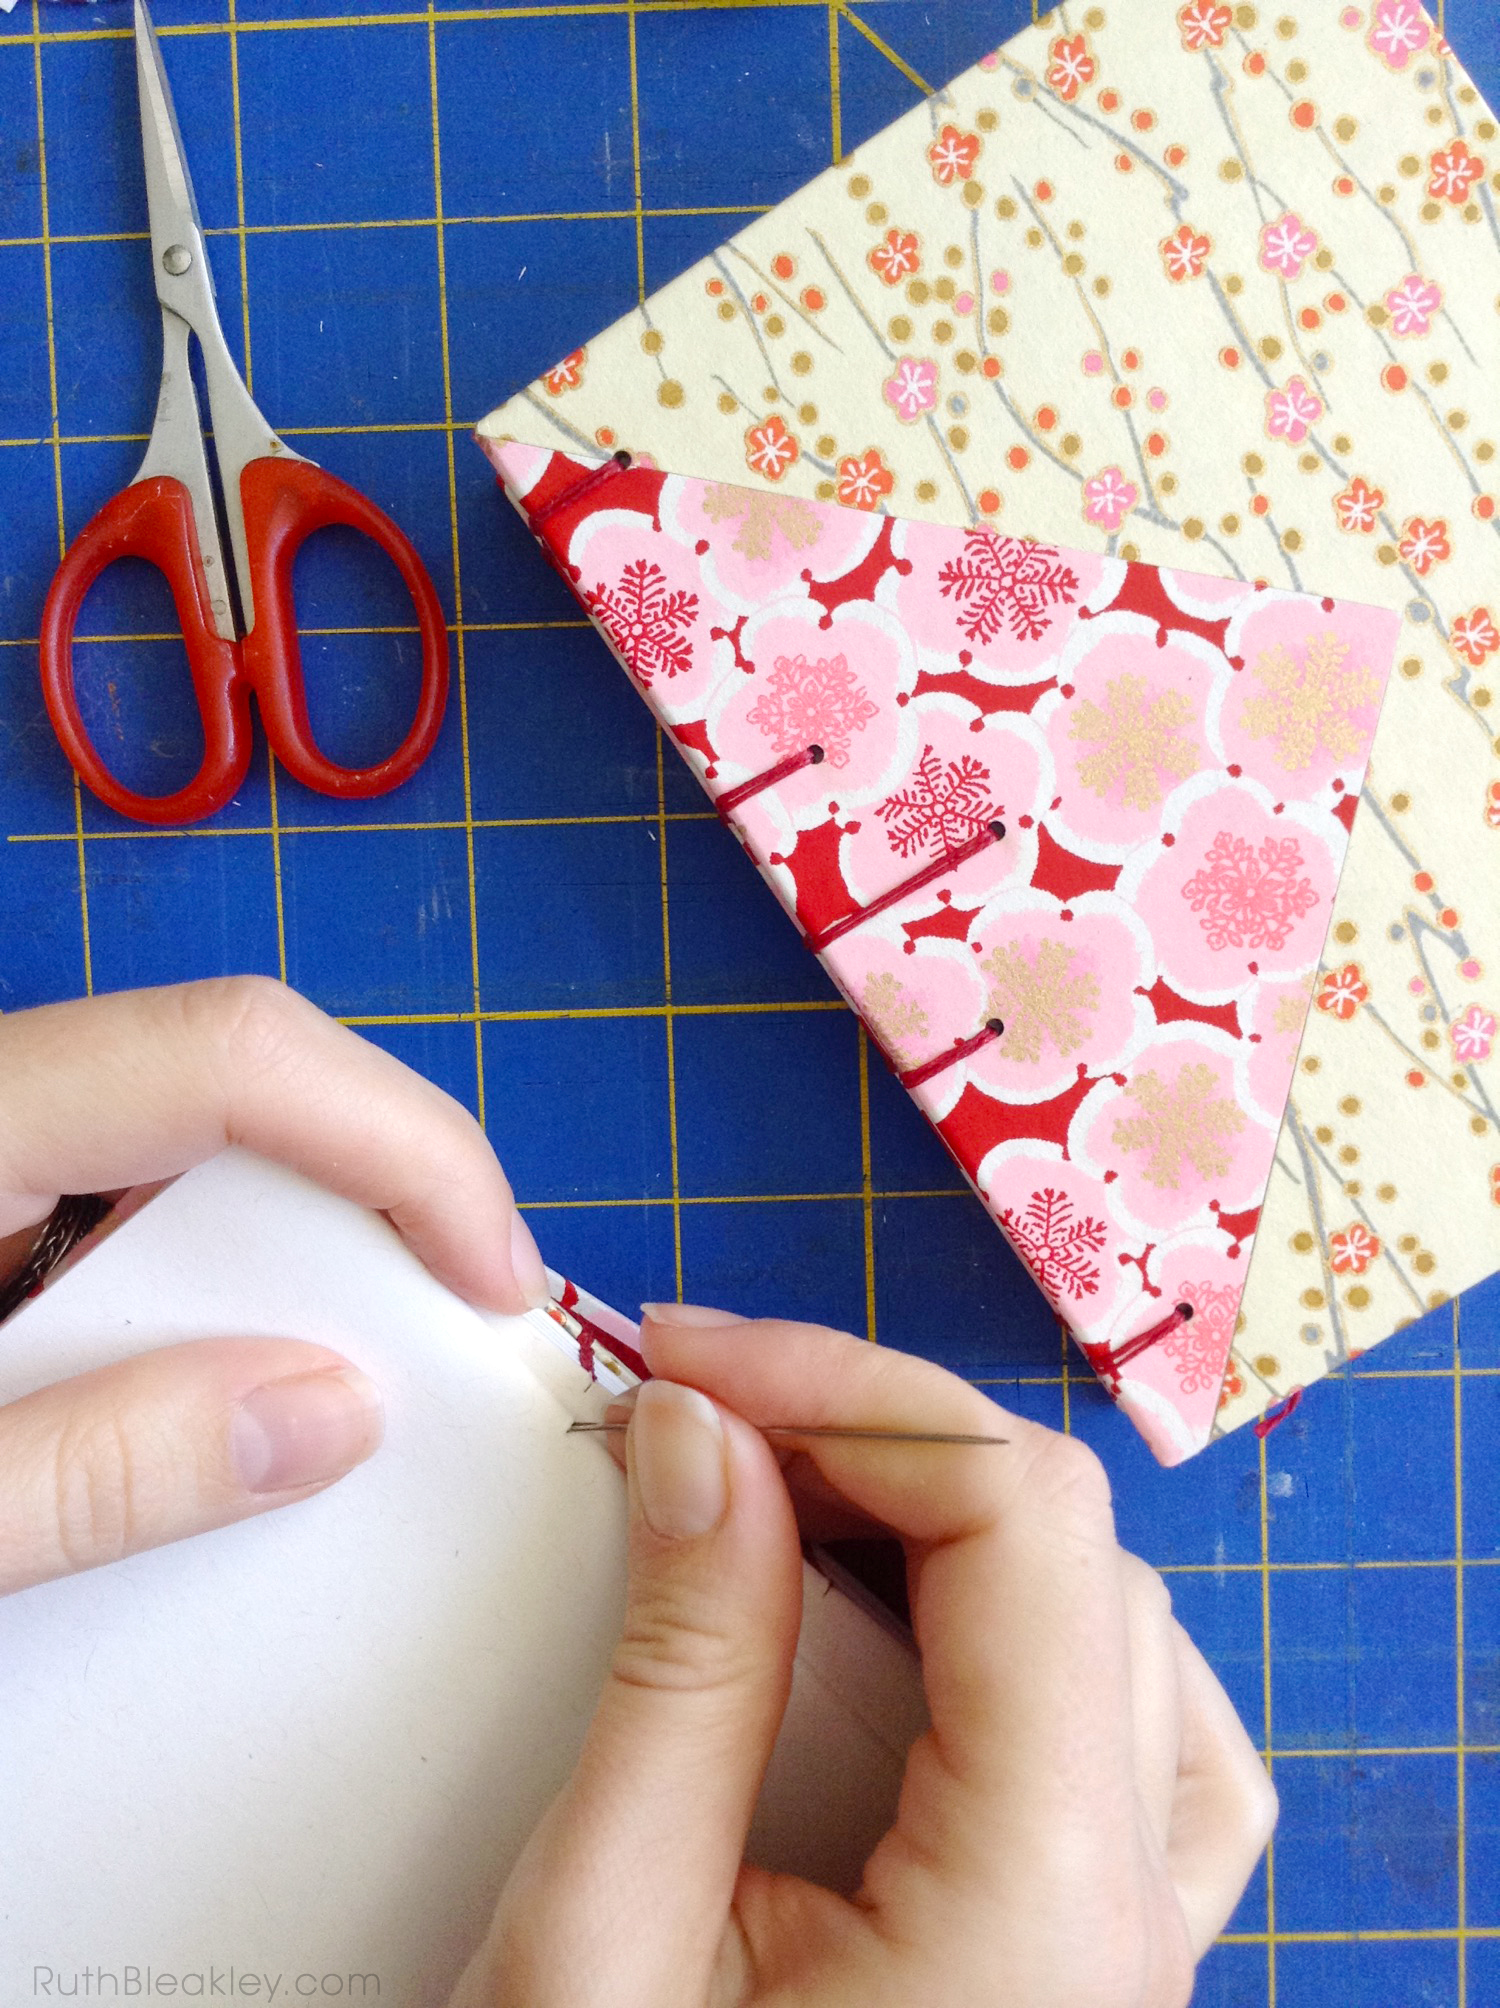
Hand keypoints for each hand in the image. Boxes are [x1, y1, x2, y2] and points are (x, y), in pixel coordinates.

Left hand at [0, 977, 546, 1595]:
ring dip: (302, 1253)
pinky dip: (218, 1289)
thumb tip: (337, 1416)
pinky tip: (237, 1387)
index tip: (494, 1284)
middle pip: (240, 1081)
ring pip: (195, 1142)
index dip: (403, 1146)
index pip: (229, 1057)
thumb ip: (95, 1474)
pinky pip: (133, 1205)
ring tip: (365, 1378)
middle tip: (465, 1336)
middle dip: (381, 1196)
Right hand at [457, 1307, 1274, 2007]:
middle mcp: (1126, 1936)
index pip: (1021, 1524)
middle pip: (1075, 1560)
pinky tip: (915, 1628)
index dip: (852, 1391)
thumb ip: (676, 1667)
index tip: (697, 1363)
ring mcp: (1123, 1962)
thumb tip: (702, 1441)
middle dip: (880, 1441)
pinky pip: (1131, 1749)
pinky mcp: (1081, 1975)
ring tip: (795, 1493)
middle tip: (708, 1415)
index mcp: (1039, 1919)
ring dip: (963, 1527)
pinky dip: (1024, 1637)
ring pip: (1126, 1641)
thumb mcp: (604, 1950)